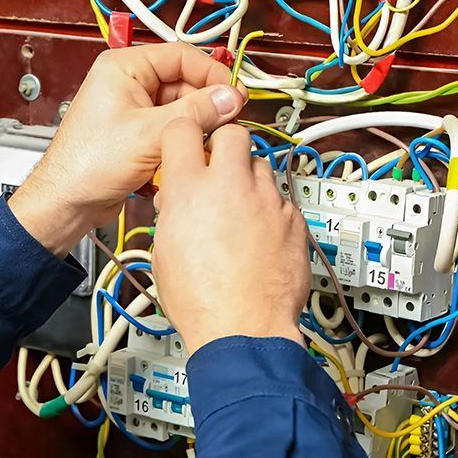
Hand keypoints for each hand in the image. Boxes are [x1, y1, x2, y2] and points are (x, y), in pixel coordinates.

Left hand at [9, 43, 246, 256]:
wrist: (67, 202)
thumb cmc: (87, 164)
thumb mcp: (150, 134)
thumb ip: (195, 113)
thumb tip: (230, 98)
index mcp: (124, 67)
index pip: (181, 56)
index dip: (212, 74)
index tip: (235, 94)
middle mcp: (128, 83)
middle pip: (184, 83)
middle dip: (206, 104)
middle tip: (229, 122)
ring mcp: (134, 109)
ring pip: (181, 109)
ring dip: (196, 126)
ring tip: (207, 143)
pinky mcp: (138, 133)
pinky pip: (172, 129)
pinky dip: (183, 141)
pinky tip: (188, 155)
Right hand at [152, 120, 310, 353]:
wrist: (242, 329)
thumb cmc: (201, 300)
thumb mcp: (164, 250)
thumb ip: (173, 212)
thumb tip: (178, 202)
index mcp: (189, 190)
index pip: (183, 129)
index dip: (183, 136)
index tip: (185, 147)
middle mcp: (231, 186)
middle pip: (233, 134)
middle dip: (225, 147)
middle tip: (218, 170)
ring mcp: (267, 200)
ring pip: (261, 165)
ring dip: (249, 180)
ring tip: (240, 209)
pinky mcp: (293, 219)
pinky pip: (281, 199)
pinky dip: (270, 210)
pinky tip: (260, 234)